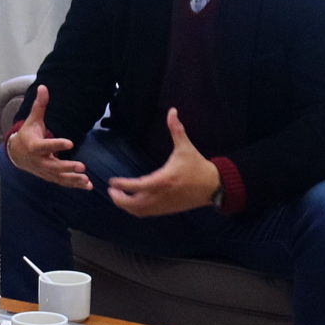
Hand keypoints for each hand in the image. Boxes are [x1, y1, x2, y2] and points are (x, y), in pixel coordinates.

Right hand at [6, 85, 91, 189]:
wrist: (16, 154)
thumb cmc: (28, 135)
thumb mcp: (32, 120)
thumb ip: (40, 106)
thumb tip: (44, 87)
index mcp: (34, 146)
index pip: (46, 146)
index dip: (57, 144)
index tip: (70, 143)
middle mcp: (39, 161)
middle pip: (53, 166)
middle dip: (68, 167)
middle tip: (82, 166)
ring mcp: (44, 171)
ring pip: (59, 177)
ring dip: (73, 179)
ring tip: (87, 180)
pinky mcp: (49, 177)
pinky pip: (62, 182)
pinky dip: (74, 185)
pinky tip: (88, 186)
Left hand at [106, 108, 221, 217]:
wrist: (213, 186)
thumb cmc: (197, 166)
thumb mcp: (186, 147)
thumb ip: (176, 130)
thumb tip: (172, 110)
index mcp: (164, 179)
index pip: (138, 186)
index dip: (122, 185)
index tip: (112, 181)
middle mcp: (162, 195)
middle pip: (134, 204)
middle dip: (119, 199)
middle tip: (111, 190)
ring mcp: (164, 204)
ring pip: (139, 211)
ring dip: (126, 206)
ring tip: (117, 196)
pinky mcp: (167, 209)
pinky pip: (147, 213)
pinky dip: (136, 210)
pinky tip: (131, 201)